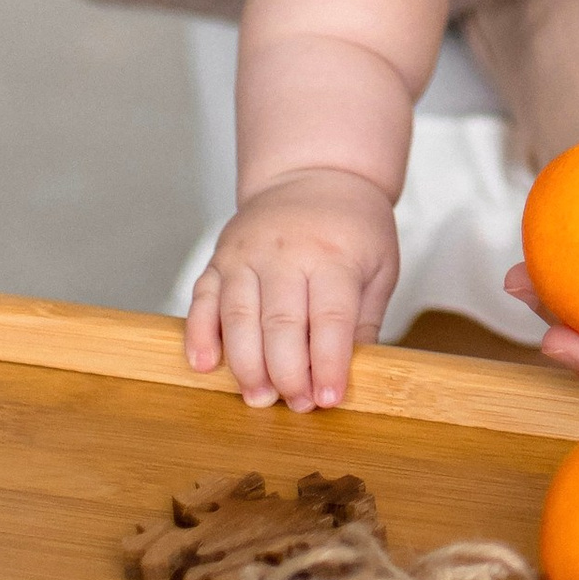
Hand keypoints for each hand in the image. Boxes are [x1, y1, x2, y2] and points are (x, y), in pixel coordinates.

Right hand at [186, 170, 399, 412]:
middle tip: (297, 406)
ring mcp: (245, 254)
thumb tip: (355, 375)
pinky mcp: (218, 259)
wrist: (315, 173)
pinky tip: (206, 366)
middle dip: (288, 373)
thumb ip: (365, 320)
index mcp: (332, 253)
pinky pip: (202, 301)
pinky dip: (199, 335)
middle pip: (280, 323)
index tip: (329, 399)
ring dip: (246, 365)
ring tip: (259, 398)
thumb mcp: (379, 266)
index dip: (328, 363)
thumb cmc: (353, 227)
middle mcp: (284, 252)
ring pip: (237, 317)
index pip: (329, 317)